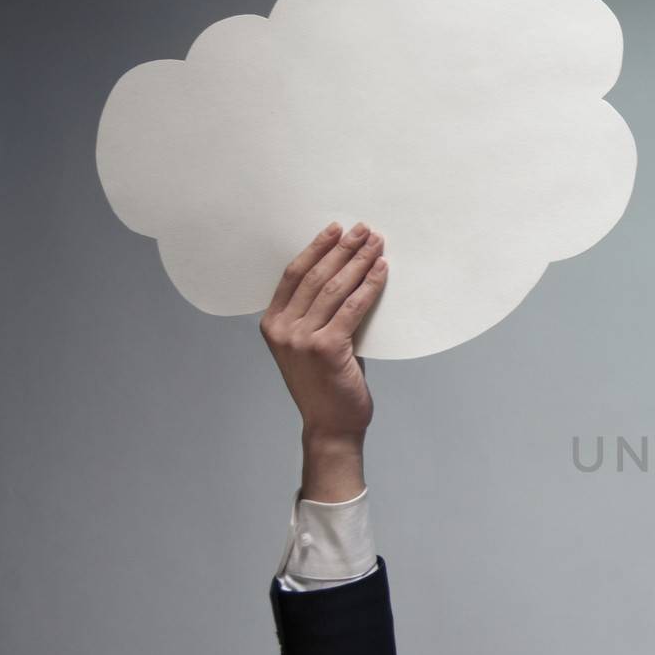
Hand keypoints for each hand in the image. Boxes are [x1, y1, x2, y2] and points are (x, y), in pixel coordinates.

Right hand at [259, 221, 388, 444]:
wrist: (331, 425)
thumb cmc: (326, 384)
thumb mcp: (312, 344)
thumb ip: (319, 315)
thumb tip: (348, 277)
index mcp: (272, 323)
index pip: (294, 275)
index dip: (316, 248)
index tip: (335, 230)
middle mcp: (282, 329)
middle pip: (316, 276)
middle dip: (342, 249)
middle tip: (363, 229)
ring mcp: (302, 338)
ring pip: (335, 288)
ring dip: (359, 261)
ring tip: (376, 243)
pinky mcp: (326, 348)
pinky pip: (353, 308)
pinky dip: (369, 286)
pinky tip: (381, 271)